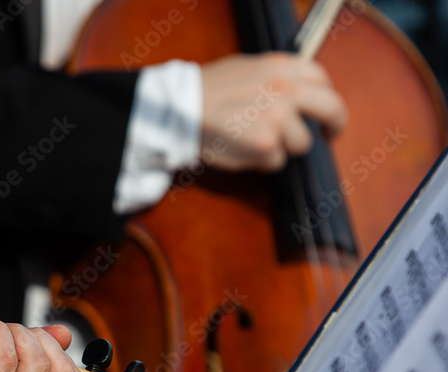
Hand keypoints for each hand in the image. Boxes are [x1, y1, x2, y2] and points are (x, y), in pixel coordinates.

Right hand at [201, 52, 346, 171]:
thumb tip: (292, 96)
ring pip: (301, 144)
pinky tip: (242, 151)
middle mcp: (288, 90)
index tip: (324, 111)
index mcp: (283, 67)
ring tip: (254, 143)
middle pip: (332, 109)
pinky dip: (262, 162)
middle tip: (329, 136)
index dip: (326, 98)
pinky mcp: (268, 145)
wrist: (180, 108)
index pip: (323, 80)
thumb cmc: (204, 90)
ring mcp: (280, 119)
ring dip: (282, 148)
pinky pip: (276, 162)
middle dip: (334, 126)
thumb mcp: (247, 67)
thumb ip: (275, 78)